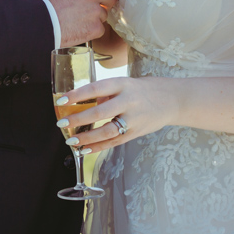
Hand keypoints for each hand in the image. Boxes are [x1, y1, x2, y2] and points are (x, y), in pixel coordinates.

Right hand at [40, 0, 117, 45]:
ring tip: (81, 19)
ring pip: (105, 13)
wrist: (41, 24)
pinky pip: (100, 28)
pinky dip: (93, 30)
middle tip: (99, 4)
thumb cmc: (45, 5)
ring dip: (97, 16)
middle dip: (107, 0)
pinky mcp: (95, 27)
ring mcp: (95, 10)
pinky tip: (80, 29)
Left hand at [59, 75, 177, 153]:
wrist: (172, 100)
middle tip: (61, 123)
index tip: (61, 100)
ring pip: (107, 131)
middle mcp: (128, 101)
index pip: (95, 88)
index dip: (77, 95)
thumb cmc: (142, 89)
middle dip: (78, 119)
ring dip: (87, 138)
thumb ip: (105, 93)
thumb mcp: (124, 83)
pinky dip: (99, 147)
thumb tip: (84, 104)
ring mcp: (134, 119)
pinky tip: (85, 149)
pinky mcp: (137, 133)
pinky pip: (115, 142)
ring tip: (71, 141)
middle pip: (100, 112)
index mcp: (122, 84)